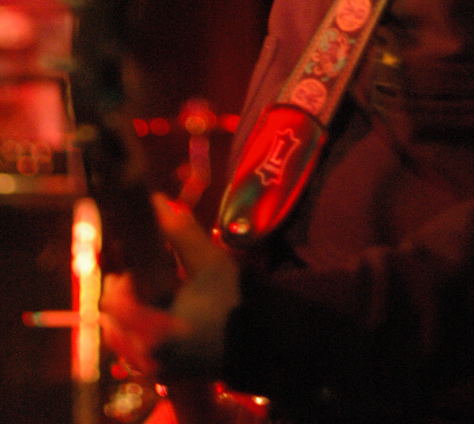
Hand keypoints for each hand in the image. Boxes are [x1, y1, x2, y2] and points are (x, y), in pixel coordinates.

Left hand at [100, 194, 240, 377]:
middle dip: (124, 293)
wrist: (262, 341)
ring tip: (155, 292)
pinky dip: (139, 329)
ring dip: (129, 310)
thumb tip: (156, 199)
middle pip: (112, 319)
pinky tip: (161, 311)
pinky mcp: (163, 374)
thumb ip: (180, 232)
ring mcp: (154, 370)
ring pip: (121, 335)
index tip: (137, 263)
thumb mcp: (208, 261)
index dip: (121, 278)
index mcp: (155, 332)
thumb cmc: (235, 300)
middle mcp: (147, 357)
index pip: (112, 303)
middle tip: (146, 275)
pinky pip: (135, 350)